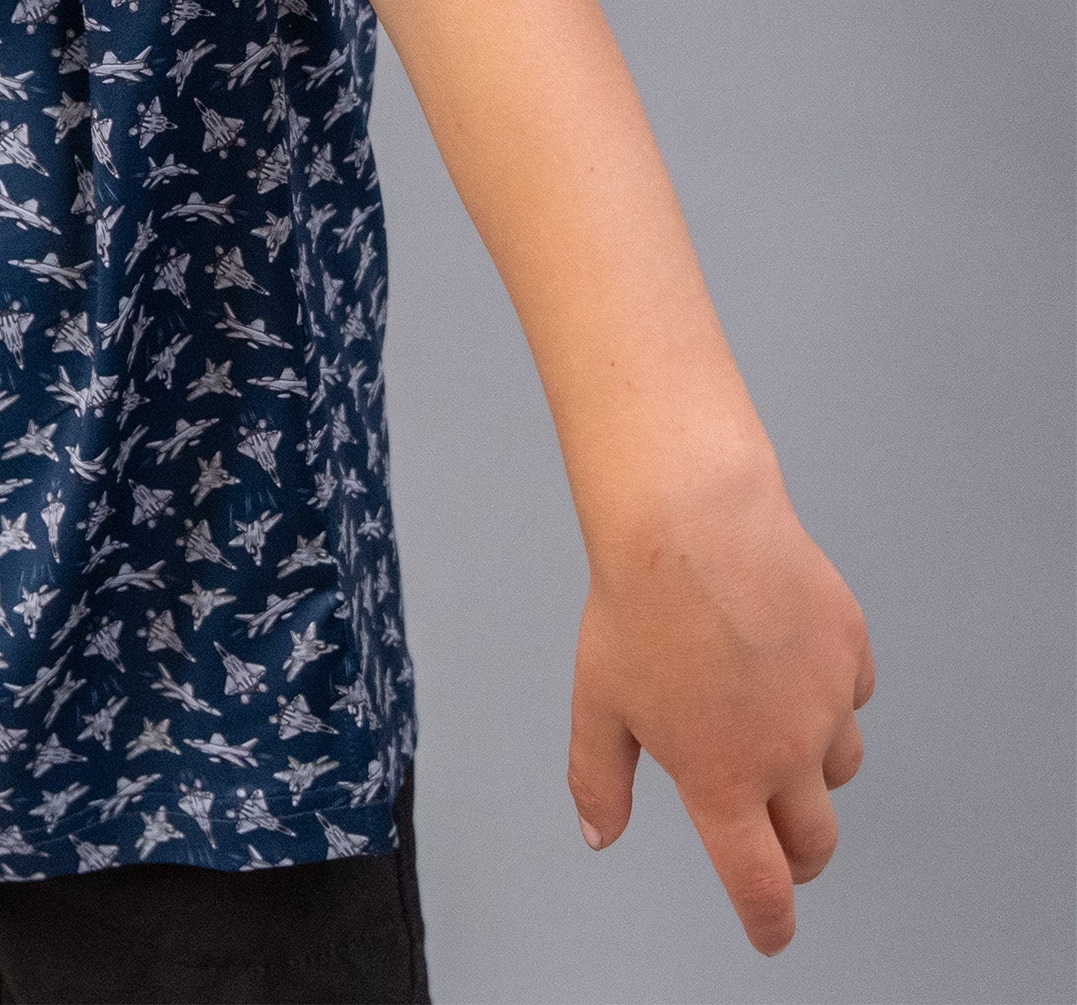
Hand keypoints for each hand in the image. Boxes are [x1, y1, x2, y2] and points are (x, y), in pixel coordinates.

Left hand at [567, 458, 874, 953]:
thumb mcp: (597, 700)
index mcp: (722, 778)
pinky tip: (789, 660)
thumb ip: (598, 779)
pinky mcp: (850, 649)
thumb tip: (599, 833)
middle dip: (798, 855)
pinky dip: (830, 694)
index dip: (769, 921)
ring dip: (816, 770)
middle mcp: (786, 753)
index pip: (760, 882)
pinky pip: (852, 694)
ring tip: (773, 730)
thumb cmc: (638, 604)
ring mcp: (826, 702)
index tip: (771, 932)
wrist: (692, 517)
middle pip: (815, 842)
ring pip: (842, 768)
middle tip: (778, 842)